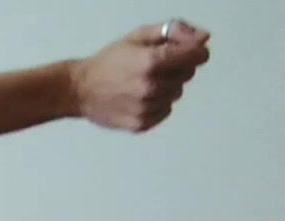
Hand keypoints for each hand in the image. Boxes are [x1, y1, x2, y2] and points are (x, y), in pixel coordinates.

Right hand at [71, 21, 211, 132]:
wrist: (79, 90)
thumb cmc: (109, 61)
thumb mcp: (138, 37)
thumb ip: (174, 32)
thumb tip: (204, 38)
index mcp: (152, 61)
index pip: (196, 56)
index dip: (195, 51)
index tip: (189, 51)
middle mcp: (152, 87)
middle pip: (187, 75)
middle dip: (177, 68)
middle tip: (154, 66)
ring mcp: (147, 108)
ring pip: (176, 94)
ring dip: (166, 87)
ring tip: (142, 83)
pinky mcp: (141, 124)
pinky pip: (164, 111)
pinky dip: (157, 104)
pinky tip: (138, 98)